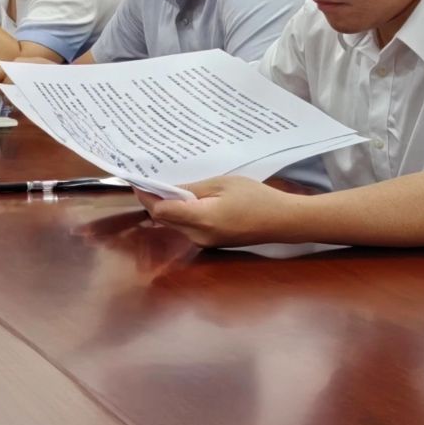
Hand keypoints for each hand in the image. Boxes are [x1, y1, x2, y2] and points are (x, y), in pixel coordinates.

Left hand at [135, 177, 299, 248]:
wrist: (284, 221)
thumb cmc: (257, 197)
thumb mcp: (222, 184)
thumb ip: (192, 189)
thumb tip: (167, 189)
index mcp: (202, 219)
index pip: (161, 211)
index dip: (147, 196)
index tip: (139, 181)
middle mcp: (199, 236)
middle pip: (164, 220)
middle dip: (154, 201)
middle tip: (151, 180)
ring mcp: (206, 243)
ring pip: (174, 225)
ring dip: (168, 208)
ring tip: (168, 186)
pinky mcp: (212, 243)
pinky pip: (188, 228)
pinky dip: (182, 214)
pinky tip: (186, 199)